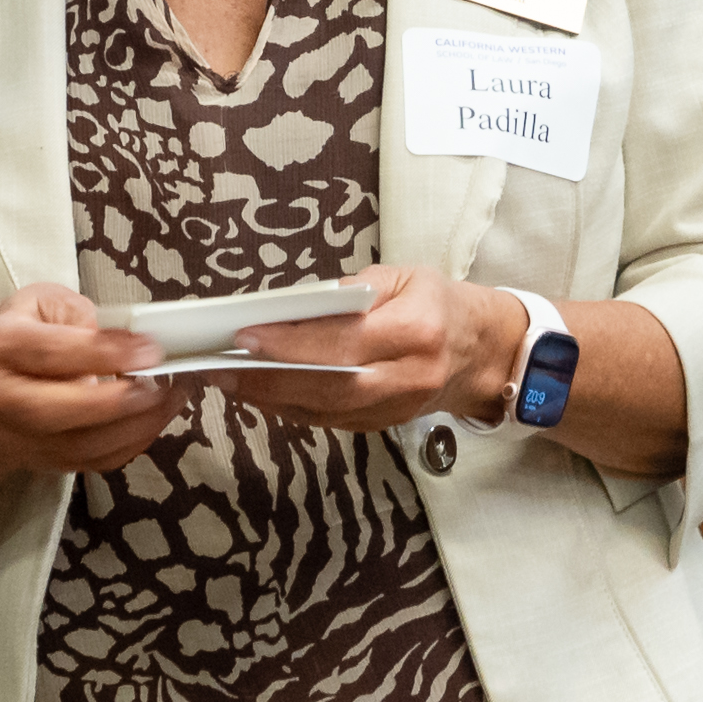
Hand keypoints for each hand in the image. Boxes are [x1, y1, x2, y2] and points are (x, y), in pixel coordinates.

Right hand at [0, 284, 204, 473]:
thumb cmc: (10, 341)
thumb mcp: (34, 304)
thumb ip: (74, 313)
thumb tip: (119, 340)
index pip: (51, 353)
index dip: (104, 352)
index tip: (149, 349)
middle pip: (60, 410)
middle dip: (121, 400)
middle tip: (162, 383)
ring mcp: (19, 438)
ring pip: (82, 446)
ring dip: (137, 426)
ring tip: (171, 398)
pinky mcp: (42, 463)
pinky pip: (93, 464)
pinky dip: (131, 445)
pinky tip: (153, 420)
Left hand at [223, 265, 519, 433]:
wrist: (483, 353)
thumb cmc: (439, 304)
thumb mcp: (403, 277)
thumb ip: (351, 291)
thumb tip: (292, 307)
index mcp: (417, 330)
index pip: (345, 342)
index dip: (292, 344)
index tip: (245, 337)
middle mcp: (409, 376)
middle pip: (331, 386)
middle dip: (269, 379)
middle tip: (219, 367)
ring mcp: (397, 408)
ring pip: (326, 411)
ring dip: (271, 398)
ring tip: (226, 379)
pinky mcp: (384, 424)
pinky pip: (330, 421)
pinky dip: (289, 409)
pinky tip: (257, 393)